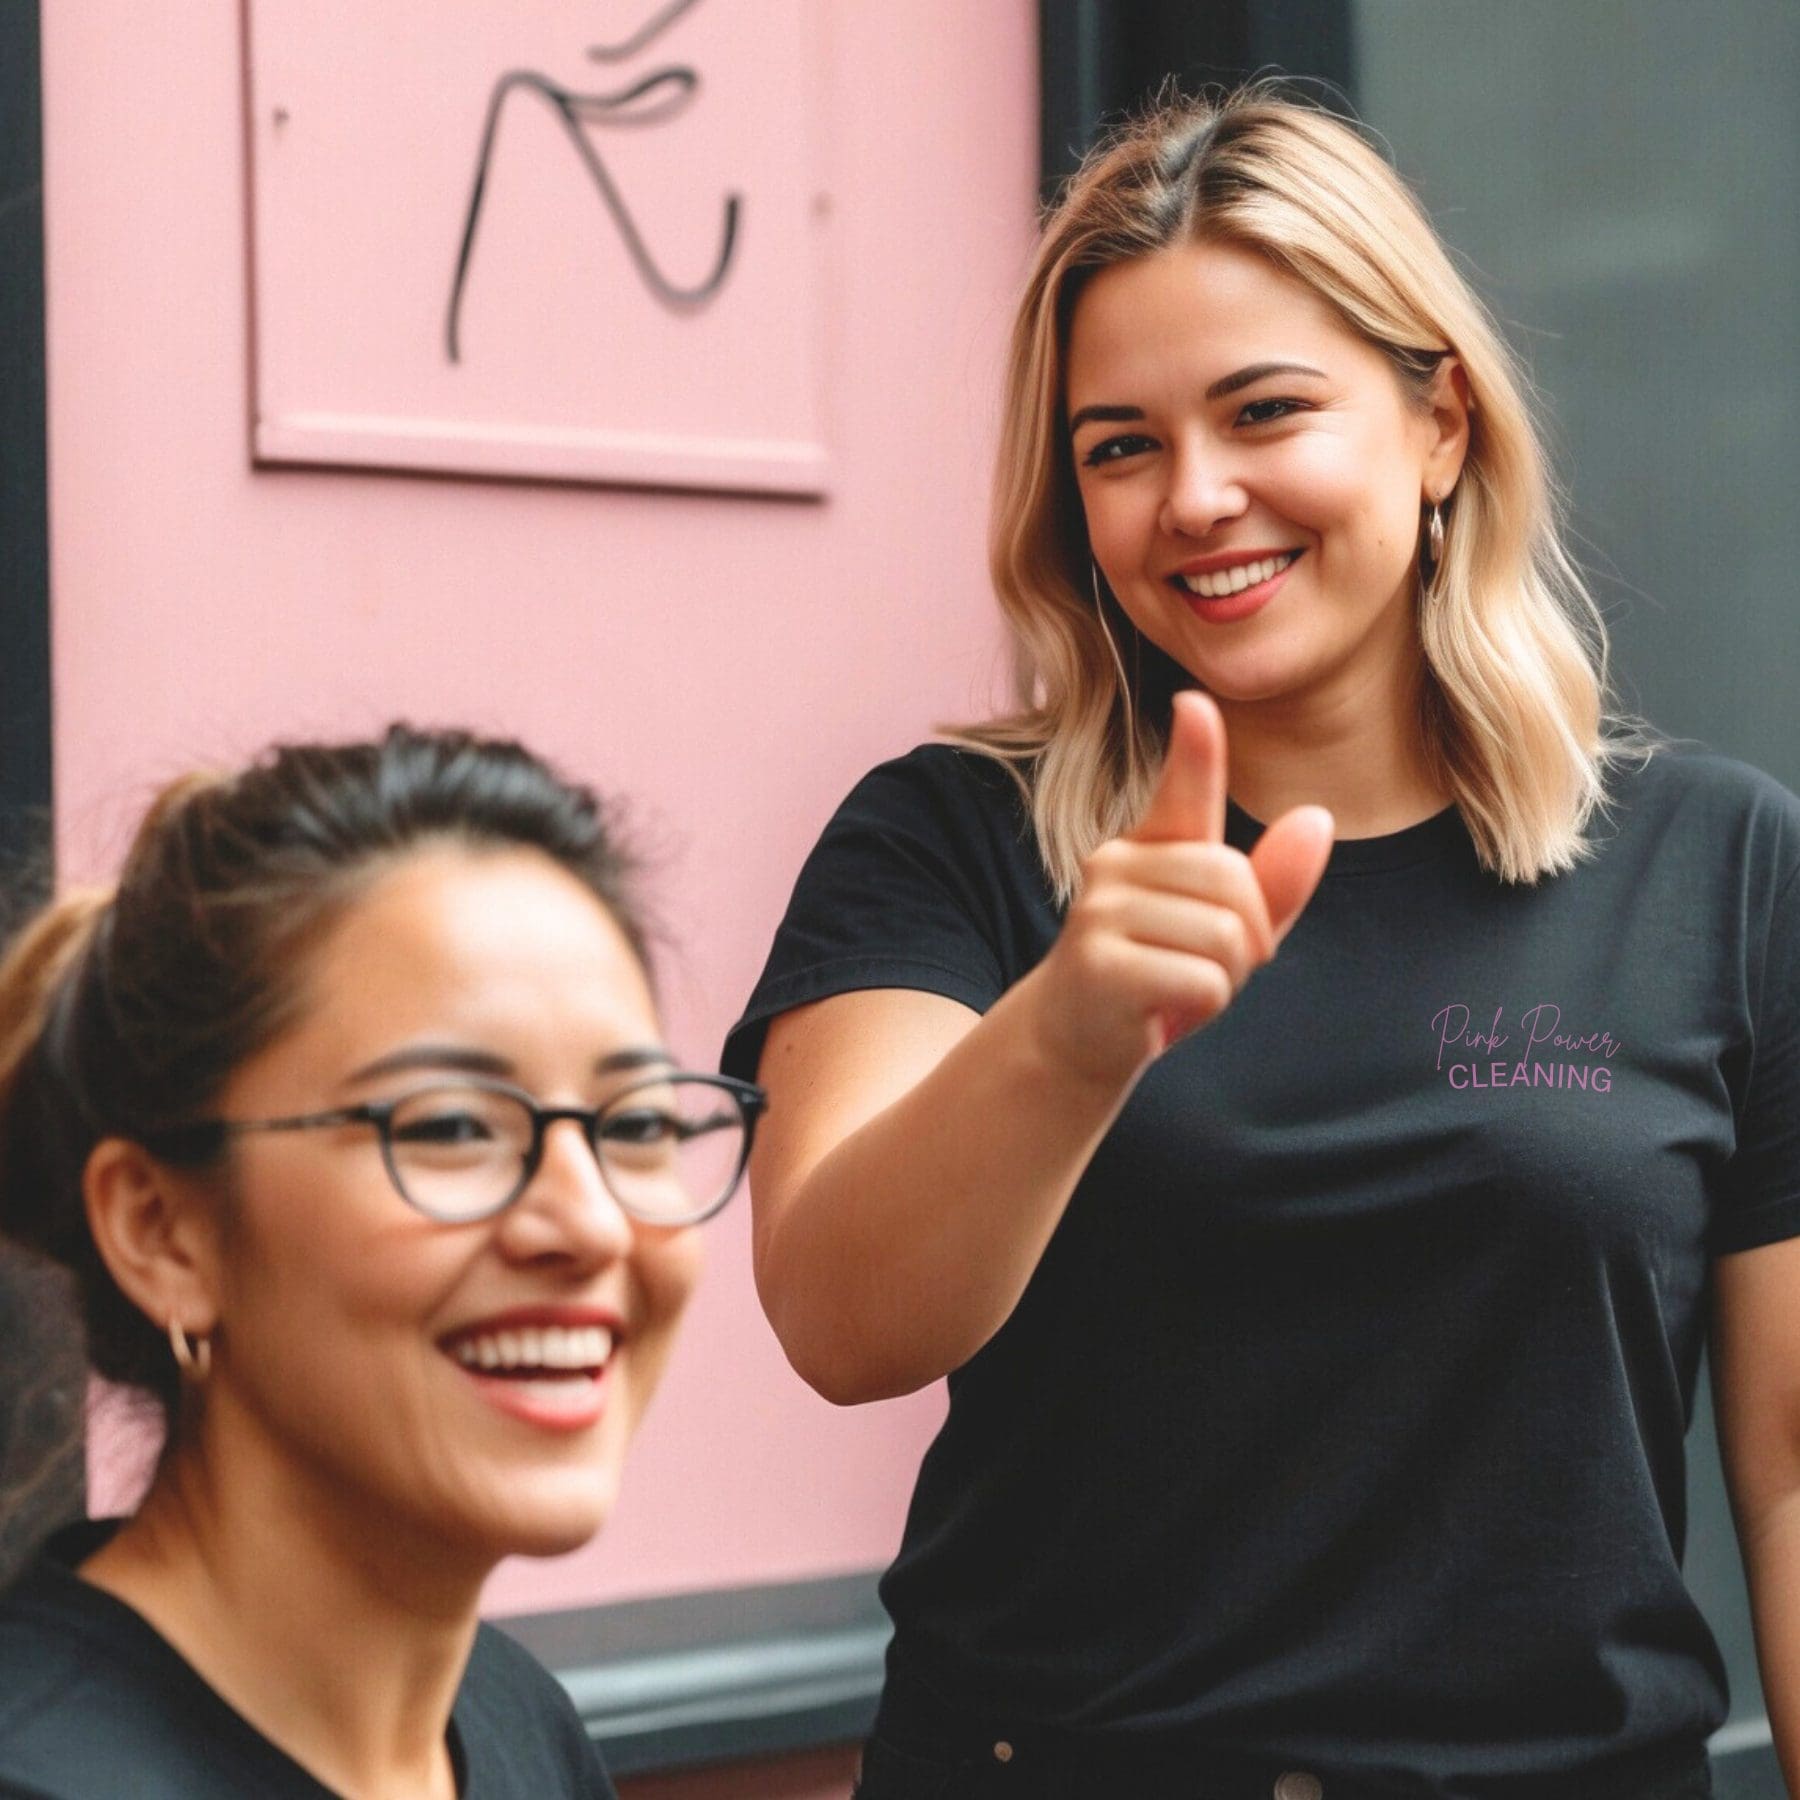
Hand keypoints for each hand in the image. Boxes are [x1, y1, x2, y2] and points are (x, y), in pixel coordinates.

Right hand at [1023, 691, 1334, 1089]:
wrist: (1077, 1039)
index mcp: (1150, 844)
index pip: (1182, 786)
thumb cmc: (1157, 973)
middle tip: (1204, 968)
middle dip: (1248, 940)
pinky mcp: (1099, 961)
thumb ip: (1273, 881)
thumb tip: (1316, 818)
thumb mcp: (1225, 928)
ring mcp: (1101, 910)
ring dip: (1224, 979)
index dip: (1196, 749)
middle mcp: (1117, 862)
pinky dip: (1202, 1006)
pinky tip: (1160, 1011)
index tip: (1195, 702)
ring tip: (1177, 987)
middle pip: (1235, 883)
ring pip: (1224, 935)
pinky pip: (1203, 978)